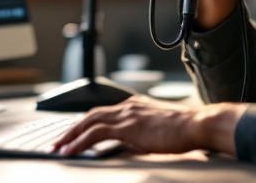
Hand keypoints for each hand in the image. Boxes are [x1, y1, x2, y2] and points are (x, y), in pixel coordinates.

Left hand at [52, 95, 245, 156]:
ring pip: (88, 122)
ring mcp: (127, 114)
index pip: (102, 112)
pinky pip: (95, 133)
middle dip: (71, 129)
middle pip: (90, 114)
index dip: (85, 123)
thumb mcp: (157, 129)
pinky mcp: (127, 126)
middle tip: (57, 142)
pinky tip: (71, 150)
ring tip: (58, 147)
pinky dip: (80, 141)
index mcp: (135, 105)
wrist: (197, 124)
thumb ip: (141, 133)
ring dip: (70, 135)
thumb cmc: (184, 129)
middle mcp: (128, 106)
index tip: (73, 134)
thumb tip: (129, 144)